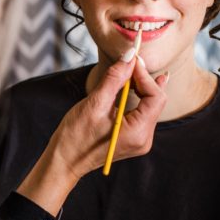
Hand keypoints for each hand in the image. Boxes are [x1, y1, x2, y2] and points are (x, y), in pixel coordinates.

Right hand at [17, 56, 166, 214]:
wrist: (64, 161)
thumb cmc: (74, 137)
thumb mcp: (94, 104)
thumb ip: (114, 80)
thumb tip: (128, 57)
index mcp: (137, 132)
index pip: (155, 97)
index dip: (145, 76)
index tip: (132, 60)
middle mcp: (144, 139)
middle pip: (155, 101)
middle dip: (144, 79)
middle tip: (130, 61)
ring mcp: (139, 141)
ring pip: (149, 107)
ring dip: (140, 87)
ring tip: (129, 71)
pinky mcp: (132, 138)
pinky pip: (141, 114)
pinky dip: (136, 98)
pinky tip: (130, 86)